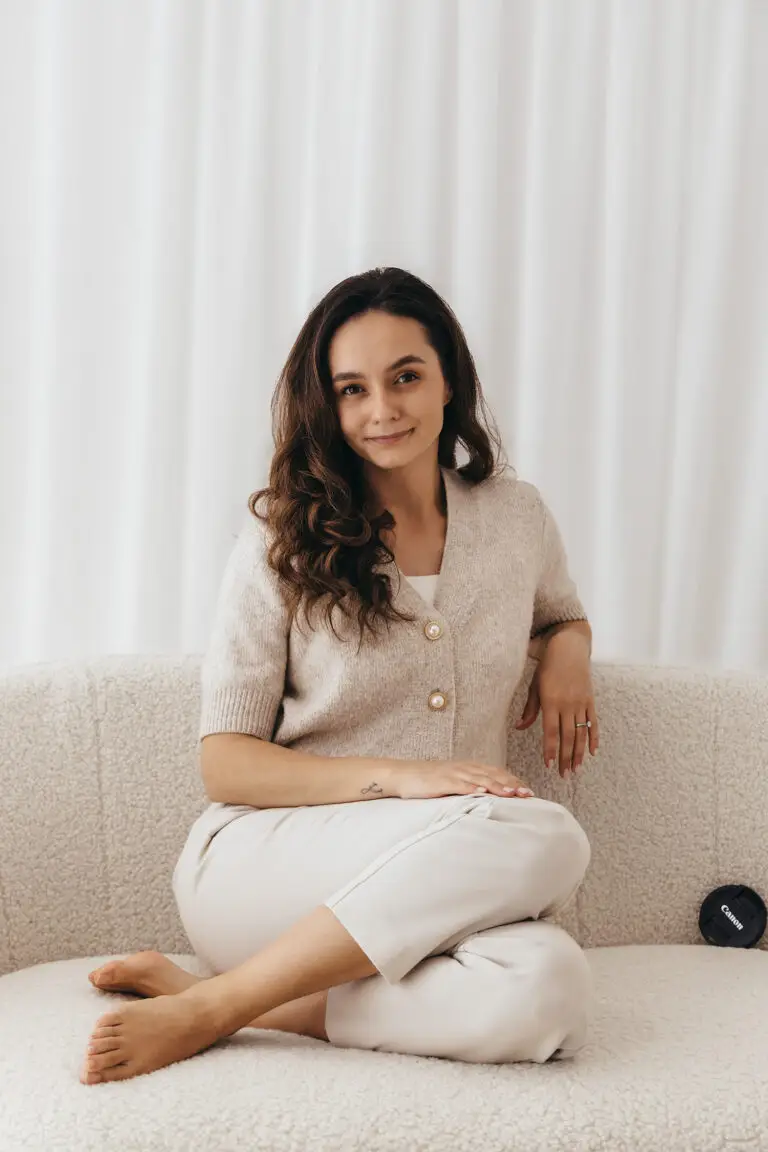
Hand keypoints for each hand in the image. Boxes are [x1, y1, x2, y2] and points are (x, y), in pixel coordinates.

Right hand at [389, 759, 535, 800]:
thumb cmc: (429, 782)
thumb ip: (471, 788)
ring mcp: (454, 774)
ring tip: (513, 794)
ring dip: (498, 786)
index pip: (497, 773)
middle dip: (512, 784)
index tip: (529, 791)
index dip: (514, 781)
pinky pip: (460, 785)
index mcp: (470, 768)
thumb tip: (489, 800)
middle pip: (494, 775)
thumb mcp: (454, 783)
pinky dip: (473, 788)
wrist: (403, 774)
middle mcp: (465, 768)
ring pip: (481, 779)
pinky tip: (483, 793)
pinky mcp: (442, 781)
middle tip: (528, 794)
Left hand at [515, 631, 599, 776]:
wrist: (569, 648)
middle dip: (565, 757)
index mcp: (550, 701)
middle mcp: (567, 704)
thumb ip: (530, 708)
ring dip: (578, 753)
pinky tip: (592, 752)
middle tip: (564, 774)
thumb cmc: (547, 667)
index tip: (549, 764)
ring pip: (581, 733)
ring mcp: (581, 702)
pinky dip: (593, 738)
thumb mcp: (534, 686)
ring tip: (576, 768)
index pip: (551, 732)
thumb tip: (519, 726)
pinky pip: (593, 723)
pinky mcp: (591, 700)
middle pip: (567, 737)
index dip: (551, 750)